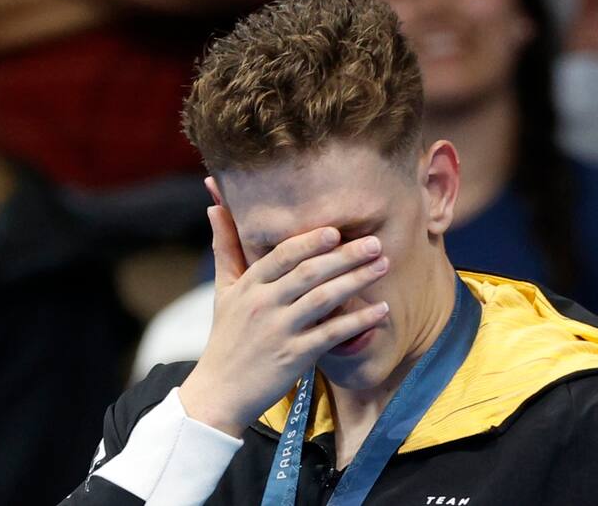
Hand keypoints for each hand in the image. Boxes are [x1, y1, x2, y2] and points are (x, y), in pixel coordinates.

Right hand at [179, 204, 389, 436]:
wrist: (219, 392)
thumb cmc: (226, 337)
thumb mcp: (223, 290)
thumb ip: (225, 247)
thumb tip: (213, 206)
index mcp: (248, 285)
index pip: (282, 255)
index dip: (311, 242)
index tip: (337, 231)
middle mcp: (263, 304)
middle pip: (309, 273)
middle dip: (345, 256)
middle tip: (375, 243)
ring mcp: (279, 331)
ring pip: (323, 298)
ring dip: (356, 280)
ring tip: (383, 265)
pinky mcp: (295, 356)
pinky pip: (332, 334)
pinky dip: (358, 320)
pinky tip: (381, 309)